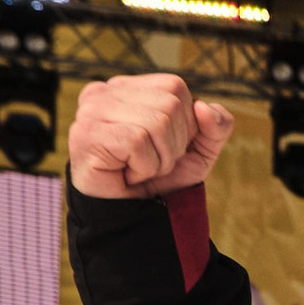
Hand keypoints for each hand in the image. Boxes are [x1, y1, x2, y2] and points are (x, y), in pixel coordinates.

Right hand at [69, 72, 234, 200]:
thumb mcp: (198, 152)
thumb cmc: (157, 181)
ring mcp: (91, 111)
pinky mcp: (87, 134)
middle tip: (151, 163)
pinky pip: (138, 142)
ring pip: (157, 123)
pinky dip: (144, 168)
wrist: (129, 217)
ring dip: (159, 159)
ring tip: (138, 170)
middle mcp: (105, 92)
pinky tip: (126, 175)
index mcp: (127, 88)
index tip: (163, 147)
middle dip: (173, 145)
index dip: (185, 124)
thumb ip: (216, 126)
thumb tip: (204, 107)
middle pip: (169, 104)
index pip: (175, 86)